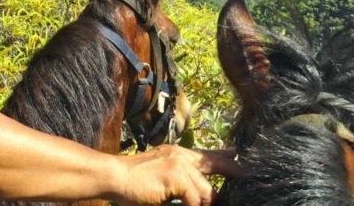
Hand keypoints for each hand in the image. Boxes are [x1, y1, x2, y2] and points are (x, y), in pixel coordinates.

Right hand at [115, 146, 238, 205]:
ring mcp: (179, 164)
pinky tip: (182, 205)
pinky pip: (196, 199)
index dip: (226, 158)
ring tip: (187, 203)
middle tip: (232, 182)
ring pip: (207, 191)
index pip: (208, 155)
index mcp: (177, 153)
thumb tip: (202, 193)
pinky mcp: (176, 176)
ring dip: (202, 204)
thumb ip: (182, 178)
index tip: (238, 157)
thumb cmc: (134, 183)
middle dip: (226, 180)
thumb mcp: (162, 174)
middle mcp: (181, 155)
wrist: (115, 176)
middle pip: (215, 168)